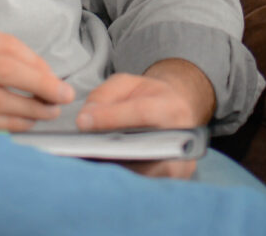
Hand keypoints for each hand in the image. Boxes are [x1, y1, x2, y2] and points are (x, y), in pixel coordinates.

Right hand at [0, 22, 74, 131]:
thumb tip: (36, 68)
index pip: (3, 46)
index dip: (35, 62)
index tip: (54, 76)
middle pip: (2, 71)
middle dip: (40, 84)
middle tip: (63, 95)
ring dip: (28, 109)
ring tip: (48, 112)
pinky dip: (6, 126)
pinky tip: (24, 125)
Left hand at [75, 60, 214, 178]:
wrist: (176, 112)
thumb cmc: (148, 96)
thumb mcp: (126, 84)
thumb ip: (104, 96)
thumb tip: (86, 120)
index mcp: (172, 107)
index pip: (141, 113)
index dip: (111, 117)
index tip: (82, 122)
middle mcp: (183, 138)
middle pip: (145, 148)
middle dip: (111, 149)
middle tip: (83, 147)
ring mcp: (181, 164)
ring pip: (144, 172)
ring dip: (115, 166)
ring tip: (89, 159)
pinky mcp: (173, 181)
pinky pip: (144, 182)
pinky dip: (123, 176)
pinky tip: (102, 168)